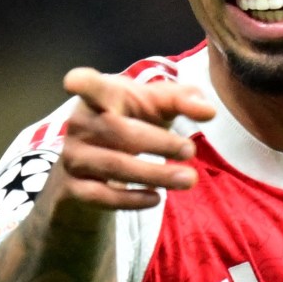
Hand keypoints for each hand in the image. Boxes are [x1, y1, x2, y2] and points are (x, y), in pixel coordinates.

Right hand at [49, 67, 216, 211]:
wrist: (88, 175)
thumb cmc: (127, 126)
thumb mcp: (152, 108)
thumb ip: (181, 100)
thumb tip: (209, 111)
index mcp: (98, 97)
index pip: (89, 86)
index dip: (81, 83)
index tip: (73, 81)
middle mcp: (80, 124)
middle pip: (118, 131)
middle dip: (157, 141)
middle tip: (191, 150)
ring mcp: (73, 157)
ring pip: (114, 166)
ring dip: (154, 174)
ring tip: (189, 179)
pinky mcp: (73, 188)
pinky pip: (101, 196)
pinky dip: (131, 200)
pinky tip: (156, 198)